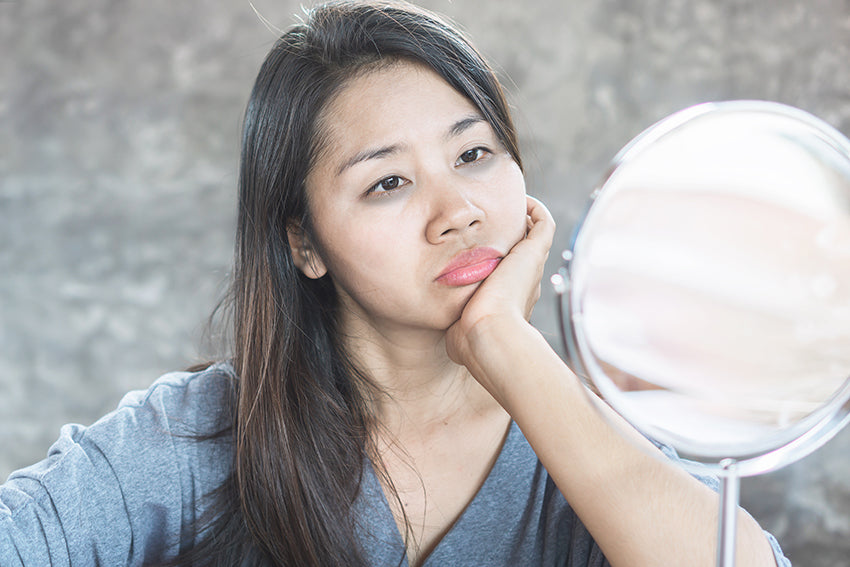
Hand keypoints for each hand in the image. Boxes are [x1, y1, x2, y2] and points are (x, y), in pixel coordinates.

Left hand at [445, 196, 555, 369]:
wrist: (487, 335)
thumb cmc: (470, 341)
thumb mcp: (459, 333)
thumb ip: (455, 327)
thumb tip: (449, 331)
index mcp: (510, 303)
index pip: (509, 277)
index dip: (500, 263)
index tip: (484, 252)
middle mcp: (526, 285)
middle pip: (525, 255)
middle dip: (514, 238)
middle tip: (497, 223)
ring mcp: (532, 269)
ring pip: (538, 238)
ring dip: (527, 220)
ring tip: (512, 206)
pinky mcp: (534, 254)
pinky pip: (544, 223)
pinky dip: (536, 209)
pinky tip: (521, 199)